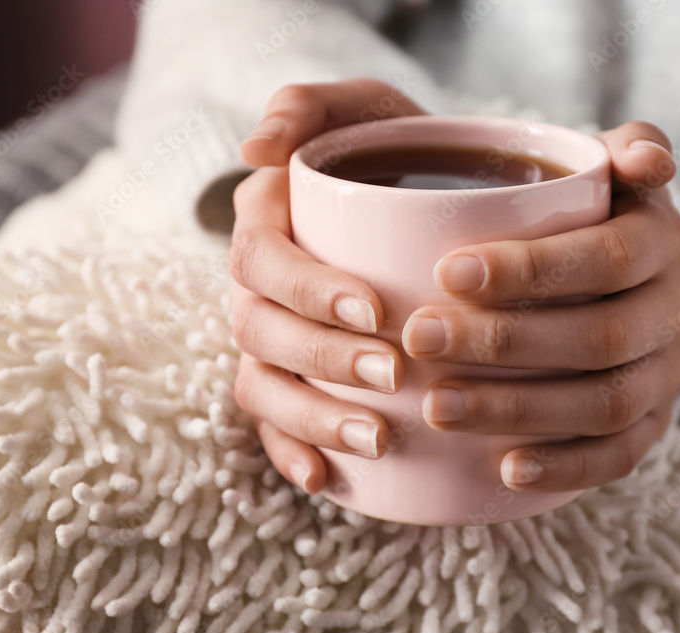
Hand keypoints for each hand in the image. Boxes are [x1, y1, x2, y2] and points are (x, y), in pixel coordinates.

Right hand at [229, 79, 425, 493]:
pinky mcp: (287, 378)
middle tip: (392, 375)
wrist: (424, 200)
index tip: (374, 308)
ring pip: (263, 384)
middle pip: (261, 329)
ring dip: (311, 415)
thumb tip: (256, 149)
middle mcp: (257, 284)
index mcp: (268, 220)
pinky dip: (290, 452)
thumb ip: (312, 106)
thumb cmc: (397, 156)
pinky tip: (325, 479)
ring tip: (375, 438)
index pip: (263, 257)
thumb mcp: (366, 110)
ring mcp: (267, 337)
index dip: (307, 288)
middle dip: (322, 357)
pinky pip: (269, 425)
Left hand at [405, 122, 679, 491]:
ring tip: (438, 408)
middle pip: (602, 336)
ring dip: (520, 409)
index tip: (447, 272)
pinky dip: (565, 468)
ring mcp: (667, 372)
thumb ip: (617, 151)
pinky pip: (620, 456)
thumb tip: (649, 157)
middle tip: (420, 339)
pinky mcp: (652, 424)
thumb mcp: (598, 172)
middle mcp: (675, 308)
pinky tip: (503, 470)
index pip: (609, 256)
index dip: (532, 268)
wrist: (621, 277)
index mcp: (661, 239)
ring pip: (607, 402)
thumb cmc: (579, 218)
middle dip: (506, 342)